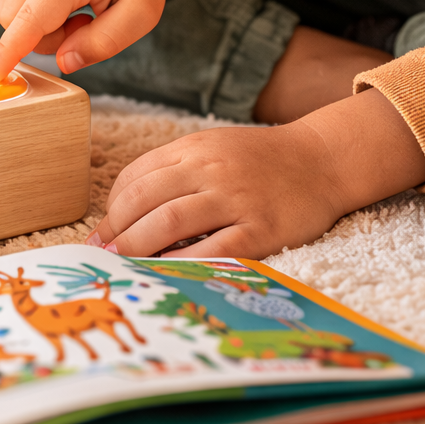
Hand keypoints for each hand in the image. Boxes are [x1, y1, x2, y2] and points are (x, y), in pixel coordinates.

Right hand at [0, 0, 164, 82]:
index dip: (9, 52)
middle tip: (82, 28)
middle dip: (42, 39)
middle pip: (13, 18)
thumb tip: (64, 61)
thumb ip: (104, 42)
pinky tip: (65, 6)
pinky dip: (36, 14)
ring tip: (77, 15)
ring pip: (11, 11)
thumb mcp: (142, 14)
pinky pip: (16, 0)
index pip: (30, 19)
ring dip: (40, 28)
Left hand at [88, 89, 424, 258]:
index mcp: (193, 149)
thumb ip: (173, 171)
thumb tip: (126, 210)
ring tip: (122, 264)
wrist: (323, 160)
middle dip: (116, 231)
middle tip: (101, 254)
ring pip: (170, 223)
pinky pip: (214, 250)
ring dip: (138, 247)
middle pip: (145, 200)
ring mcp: (236, 198)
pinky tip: (167, 275)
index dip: (112, 208)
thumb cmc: (260, 160)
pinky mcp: (261, 228)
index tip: (101, 232)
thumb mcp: (212, 149)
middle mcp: (209, 169)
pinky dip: (184, 263)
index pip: (136, 177)